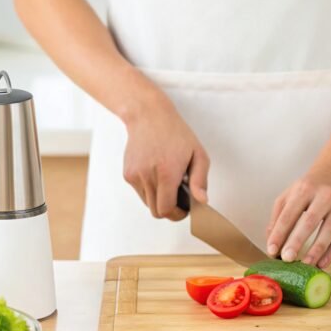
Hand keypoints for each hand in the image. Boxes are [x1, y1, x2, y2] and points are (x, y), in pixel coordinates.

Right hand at [122, 88, 209, 220]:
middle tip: (179, 198)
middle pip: (156, 211)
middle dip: (169, 209)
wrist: (148, 116)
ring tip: (168, 181)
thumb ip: (200, 180)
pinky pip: (140, 192)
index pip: (167, 210)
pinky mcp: (128, 174)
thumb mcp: (198, 154)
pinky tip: (156, 173)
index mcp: (167, 173)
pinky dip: (150, 189)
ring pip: (148, 203)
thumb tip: (202, 201)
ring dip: (159, 199)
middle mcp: (148, 176)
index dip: (178, 214)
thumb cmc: (176, 134)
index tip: (185, 209)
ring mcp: (135, 175)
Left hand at [266, 167, 330, 269]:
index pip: (289, 213)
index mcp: (305, 189)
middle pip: (310, 221)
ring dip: (317, 250)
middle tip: (287, 259)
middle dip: (297, 241)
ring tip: (306, 264)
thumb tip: (272, 243)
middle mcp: (325, 196)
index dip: (279, 233)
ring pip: (330, 230)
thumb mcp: (290, 195)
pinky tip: (322, 263)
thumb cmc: (309, 189)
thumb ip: (279, 216)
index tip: (271, 250)